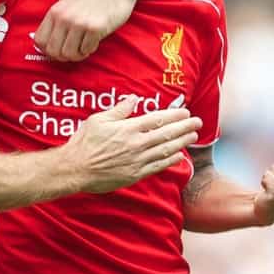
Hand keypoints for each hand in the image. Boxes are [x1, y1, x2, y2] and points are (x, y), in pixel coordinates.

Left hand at [35, 0, 138, 61]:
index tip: (59, 49)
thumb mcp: (68, 1)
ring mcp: (79, 22)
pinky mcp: (94, 28)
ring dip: (78, 54)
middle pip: (53, 51)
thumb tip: (43, 39)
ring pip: (69, 54)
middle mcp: (64, 17)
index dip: (48, 50)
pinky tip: (94, 41)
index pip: (40, 41)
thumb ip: (56, 17)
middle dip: (63, 56)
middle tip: (74, 51)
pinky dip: (90, 49)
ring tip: (85, 45)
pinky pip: (86, 50)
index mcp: (55, 11)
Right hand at [64, 95, 202, 192]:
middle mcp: (136, 144)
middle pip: (166, 134)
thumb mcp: (99, 120)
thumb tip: (133, 99)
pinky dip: (170, 161)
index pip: (157, 119)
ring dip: (182, 142)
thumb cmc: (85, 142)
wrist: (76, 168)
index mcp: (128, 128)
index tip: (185, 112)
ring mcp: (137, 160)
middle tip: (197, 122)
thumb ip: (119, 110)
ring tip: (193, 136)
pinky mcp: (135, 174)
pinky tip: (179, 156)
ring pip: (166, 150)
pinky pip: (157, 167)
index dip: (174, 115)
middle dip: (184, 127)